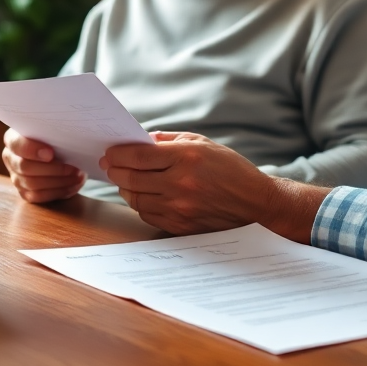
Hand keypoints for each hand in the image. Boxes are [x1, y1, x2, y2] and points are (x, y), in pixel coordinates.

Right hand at [1, 128, 85, 203]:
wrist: (61, 152)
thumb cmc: (56, 138)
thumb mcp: (55, 131)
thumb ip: (55, 132)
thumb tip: (69, 138)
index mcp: (13, 139)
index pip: (16, 144)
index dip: (32, 150)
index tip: (51, 153)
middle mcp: (10, 158)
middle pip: (24, 167)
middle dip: (53, 169)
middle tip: (74, 168)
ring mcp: (16, 177)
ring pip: (32, 184)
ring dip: (59, 181)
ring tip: (77, 176)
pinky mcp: (25, 192)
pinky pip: (39, 196)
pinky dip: (58, 191)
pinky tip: (72, 185)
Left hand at [101, 132, 327, 241]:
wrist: (257, 205)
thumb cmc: (231, 170)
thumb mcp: (204, 144)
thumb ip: (170, 140)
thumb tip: (141, 141)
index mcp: (186, 158)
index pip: (137, 156)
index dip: (118, 154)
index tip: (109, 152)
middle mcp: (180, 184)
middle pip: (131, 178)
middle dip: (115, 170)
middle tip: (110, 164)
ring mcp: (179, 208)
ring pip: (136, 198)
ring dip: (126, 188)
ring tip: (125, 179)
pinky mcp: (180, 225)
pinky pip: (148, 214)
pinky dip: (141, 204)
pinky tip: (143, 195)